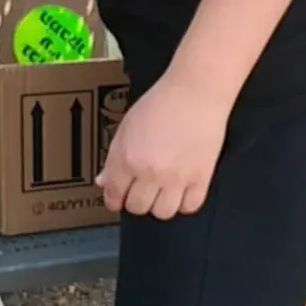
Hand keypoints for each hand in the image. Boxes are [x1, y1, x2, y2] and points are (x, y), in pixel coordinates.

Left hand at [97, 69, 227, 219]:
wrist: (196, 92)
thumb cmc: (160, 103)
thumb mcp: (126, 127)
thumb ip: (113, 158)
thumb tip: (103, 182)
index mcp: (128, 158)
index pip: (115, 195)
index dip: (114, 199)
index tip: (118, 199)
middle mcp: (151, 172)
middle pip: (138, 208)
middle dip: (136, 201)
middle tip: (141, 190)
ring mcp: (177, 178)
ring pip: (163, 213)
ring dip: (160, 205)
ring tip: (162, 191)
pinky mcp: (202, 178)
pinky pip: (190, 207)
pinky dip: (184, 203)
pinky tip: (181, 190)